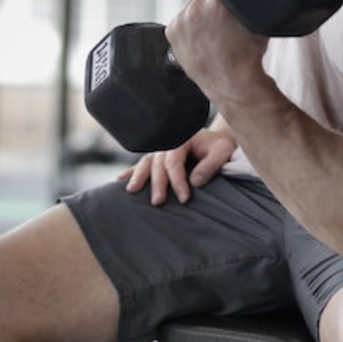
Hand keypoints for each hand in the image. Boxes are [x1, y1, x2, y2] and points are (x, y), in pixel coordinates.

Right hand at [118, 128, 236, 205]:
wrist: (216, 141)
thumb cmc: (219, 147)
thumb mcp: (222, 152)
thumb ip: (210, 165)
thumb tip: (195, 182)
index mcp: (182, 139)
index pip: (175, 162)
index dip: (178, 180)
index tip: (184, 198)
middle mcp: (168, 145)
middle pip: (158, 164)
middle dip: (157, 183)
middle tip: (158, 202)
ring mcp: (161, 151)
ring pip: (146, 163)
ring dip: (138, 177)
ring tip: (132, 191)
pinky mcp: (158, 159)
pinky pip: (143, 165)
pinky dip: (131, 172)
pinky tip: (120, 180)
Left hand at [166, 0, 268, 108]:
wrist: (232, 83)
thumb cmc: (247, 56)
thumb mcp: (255, 22)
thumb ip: (246, 1)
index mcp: (216, 2)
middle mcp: (195, 9)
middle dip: (212, 1)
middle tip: (221, 18)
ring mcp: (181, 21)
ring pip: (191, 6)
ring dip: (199, 13)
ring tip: (211, 30)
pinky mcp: (172, 33)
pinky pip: (180, 20)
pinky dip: (188, 26)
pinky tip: (200, 37)